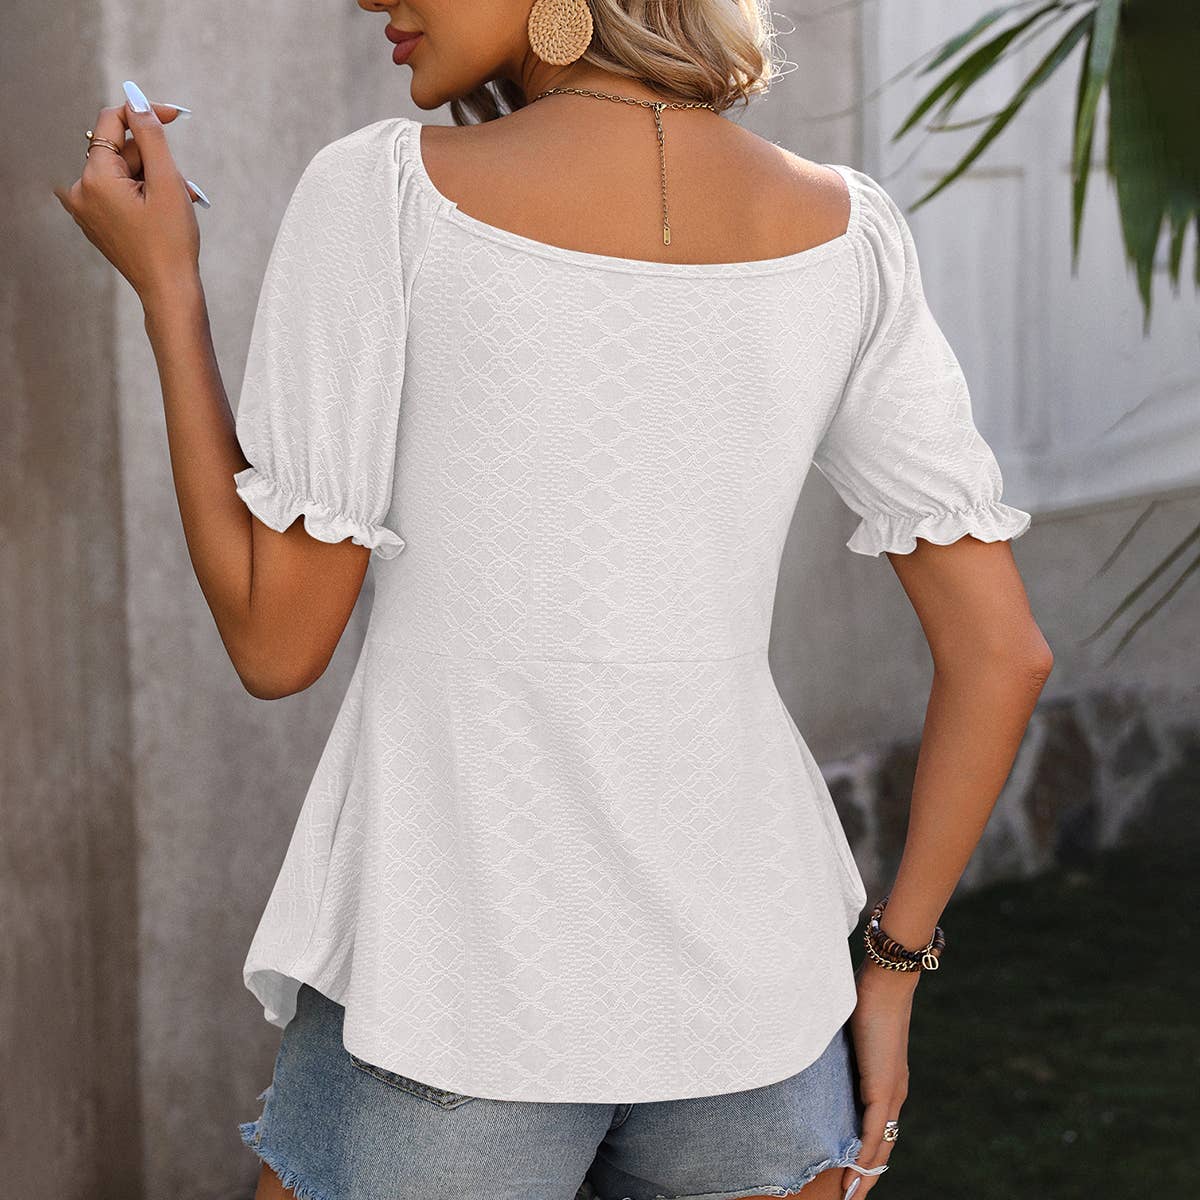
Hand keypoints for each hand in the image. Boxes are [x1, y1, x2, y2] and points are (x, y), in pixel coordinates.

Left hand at [52, 80, 206, 310]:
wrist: (169, 291)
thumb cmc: (171, 243)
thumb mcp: (167, 182)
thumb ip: (150, 134)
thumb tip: (136, 98)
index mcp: (94, 178)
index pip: (111, 123)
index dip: (144, 114)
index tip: (174, 116)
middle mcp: (80, 191)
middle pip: (119, 152)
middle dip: (154, 161)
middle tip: (183, 186)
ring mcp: (85, 209)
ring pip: (122, 173)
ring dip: (153, 179)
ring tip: (178, 203)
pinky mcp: (95, 221)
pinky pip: (118, 193)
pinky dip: (143, 194)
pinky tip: (163, 212)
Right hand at [839, 959, 918, 1197]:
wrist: (885, 982)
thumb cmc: (864, 997)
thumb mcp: (845, 1032)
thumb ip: (837, 1049)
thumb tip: (811, 1050)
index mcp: (886, 1081)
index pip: (877, 1128)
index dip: (865, 1154)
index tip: (851, 1174)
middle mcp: (893, 1093)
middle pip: (881, 1146)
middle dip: (865, 1175)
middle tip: (849, 1199)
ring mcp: (891, 1093)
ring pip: (879, 1146)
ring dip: (864, 1174)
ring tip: (849, 1198)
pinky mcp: (884, 1089)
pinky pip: (873, 1134)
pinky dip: (863, 1160)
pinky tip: (854, 1179)